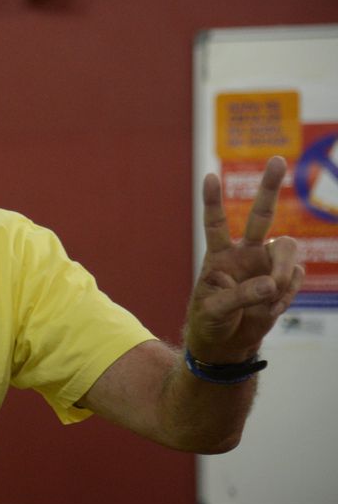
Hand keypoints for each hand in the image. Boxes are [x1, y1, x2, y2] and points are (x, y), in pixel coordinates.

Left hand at [185, 155, 304, 363]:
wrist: (227, 343)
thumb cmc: (211, 322)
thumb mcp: (214, 310)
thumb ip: (240, 295)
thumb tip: (272, 283)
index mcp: (219, 255)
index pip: (216, 223)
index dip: (213, 201)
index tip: (209, 176)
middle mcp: (246, 253)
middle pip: (262, 215)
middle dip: (270, 187)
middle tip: (277, 160)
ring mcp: (267, 266)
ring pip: (288, 249)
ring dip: (282, 272)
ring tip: (269, 298)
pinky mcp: (284, 281)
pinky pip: (294, 280)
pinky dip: (284, 297)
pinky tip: (268, 310)